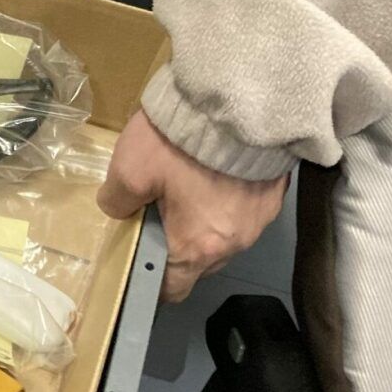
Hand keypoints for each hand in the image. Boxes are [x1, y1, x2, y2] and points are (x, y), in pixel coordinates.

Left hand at [97, 111, 288, 302]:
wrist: (236, 103)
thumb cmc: (179, 143)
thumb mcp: (129, 170)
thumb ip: (117, 201)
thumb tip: (117, 209)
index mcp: (199, 246)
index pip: (175, 288)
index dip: (153, 280)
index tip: (140, 262)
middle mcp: (236, 242)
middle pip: (200, 261)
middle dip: (177, 245)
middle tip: (157, 213)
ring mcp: (260, 218)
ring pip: (224, 235)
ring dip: (204, 221)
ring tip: (186, 188)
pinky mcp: (274, 192)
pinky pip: (244, 210)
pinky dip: (226, 201)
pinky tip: (212, 174)